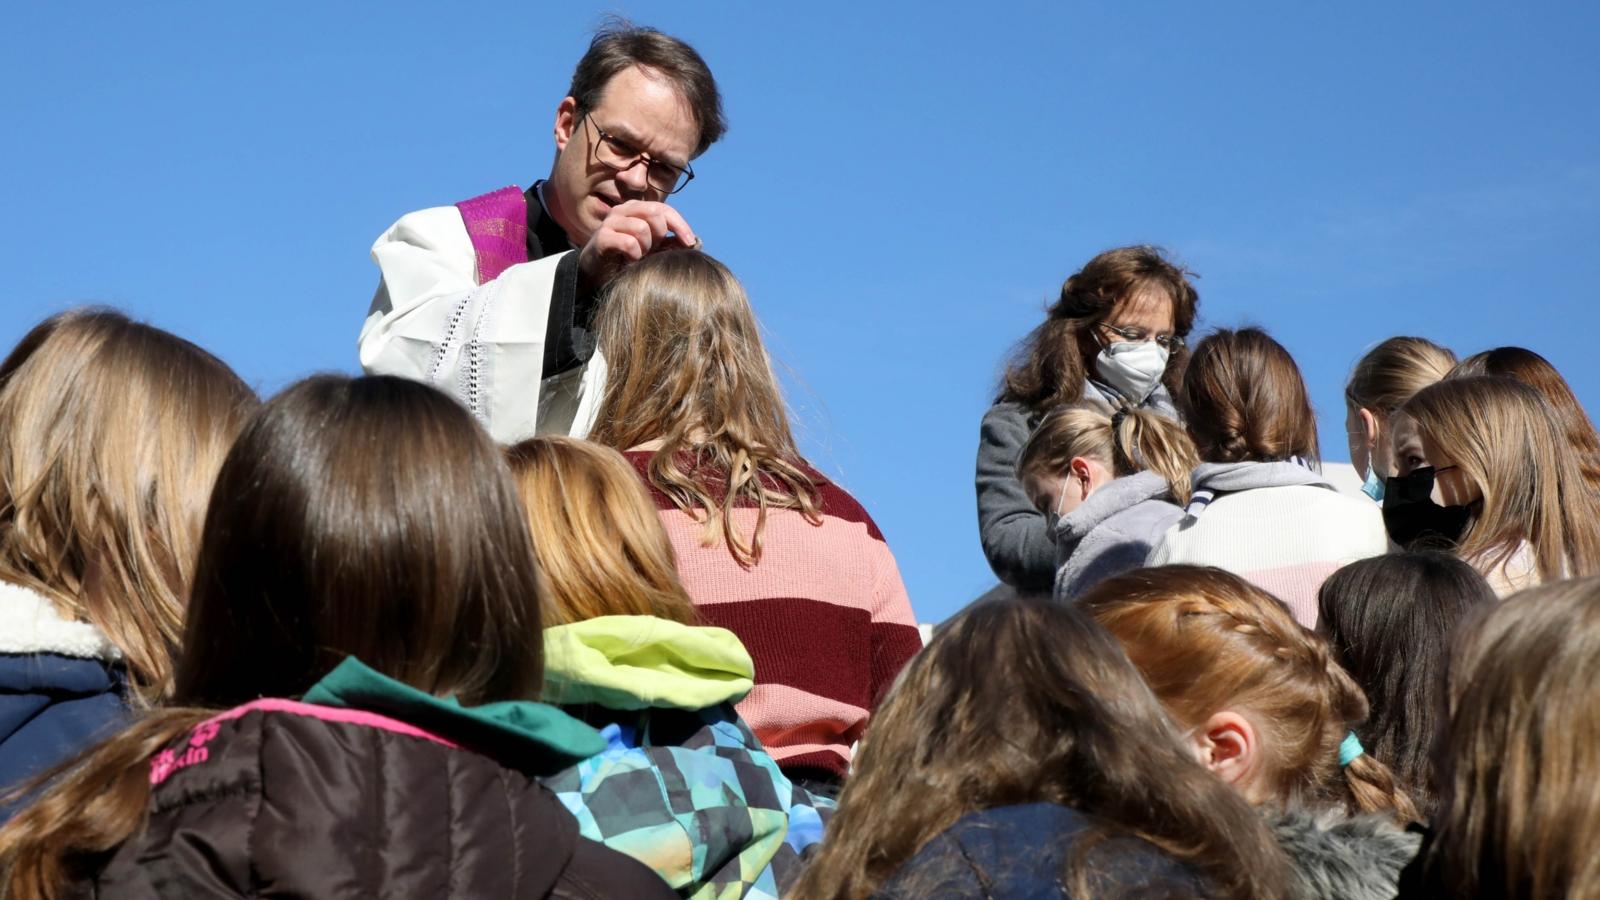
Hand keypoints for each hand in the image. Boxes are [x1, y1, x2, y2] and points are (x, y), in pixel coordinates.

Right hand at [577, 200, 699, 284]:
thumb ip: (669, 242)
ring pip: (641, 228)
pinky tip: (629, 261)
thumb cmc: (627, 259)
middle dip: (659, 235)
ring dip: (645, 248)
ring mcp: (610, 222)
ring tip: (638, 257)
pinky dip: (634, 255)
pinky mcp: (601, 237)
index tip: (690, 243)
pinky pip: (628, 242)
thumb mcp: (652, 250)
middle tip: (652, 251)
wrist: (597, 274)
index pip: (664, 210)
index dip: (680, 225)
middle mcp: (623, 210)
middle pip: (654, 213)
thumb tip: (695, 241)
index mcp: (637, 209)